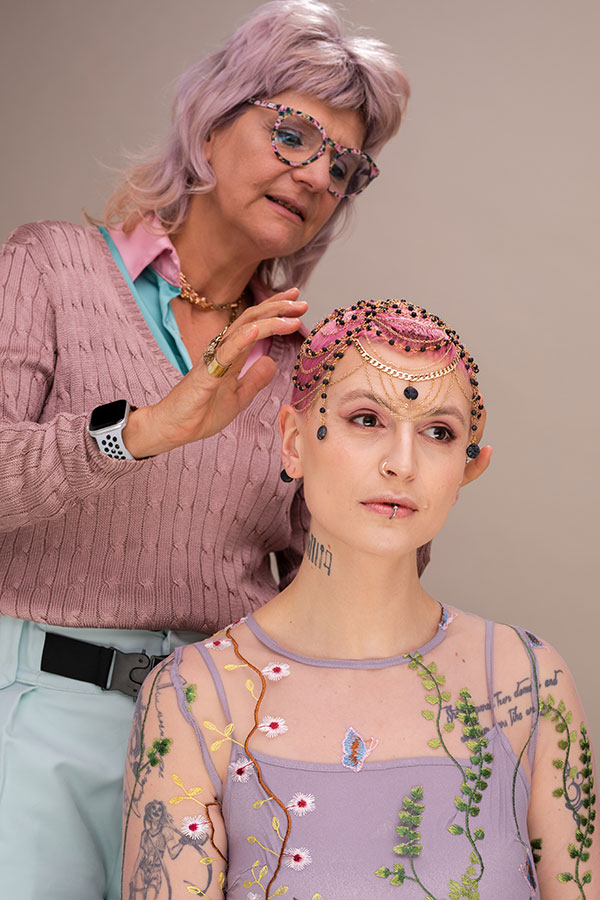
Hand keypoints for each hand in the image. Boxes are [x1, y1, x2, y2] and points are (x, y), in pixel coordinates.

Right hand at [122, 288, 306, 457]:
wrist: (173, 428)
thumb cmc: (200, 412)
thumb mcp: (238, 397)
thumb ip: (254, 380)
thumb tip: (272, 363)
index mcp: (231, 355)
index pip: (255, 326)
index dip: (276, 312)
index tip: (298, 303)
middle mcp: (222, 351)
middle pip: (251, 320)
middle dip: (277, 308)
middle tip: (301, 300)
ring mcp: (212, 360)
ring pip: (242, 330)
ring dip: (267, 319)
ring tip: (289, 312)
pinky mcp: (205, 374)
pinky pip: (224, 354)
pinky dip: (241, 340)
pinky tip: (257, 330)